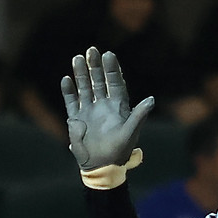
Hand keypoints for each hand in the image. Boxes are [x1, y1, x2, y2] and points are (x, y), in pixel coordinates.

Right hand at [61, 47, 153, 173]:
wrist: (102, 167)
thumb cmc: (119, 151)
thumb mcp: (130, 133)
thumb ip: (139, 115)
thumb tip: (151, 99)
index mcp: (118, 107)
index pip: (115, 83)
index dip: (112, 69)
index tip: (108, 55)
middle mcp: (103, 106)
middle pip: (99, 81)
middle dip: (95, 66)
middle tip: (92, 50)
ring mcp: (89, 111)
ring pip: (84, 88)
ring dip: (81, 74)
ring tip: (77, 57)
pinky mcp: (77, 120)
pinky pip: (72, 102)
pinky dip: (68, 92)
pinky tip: (66, 79)